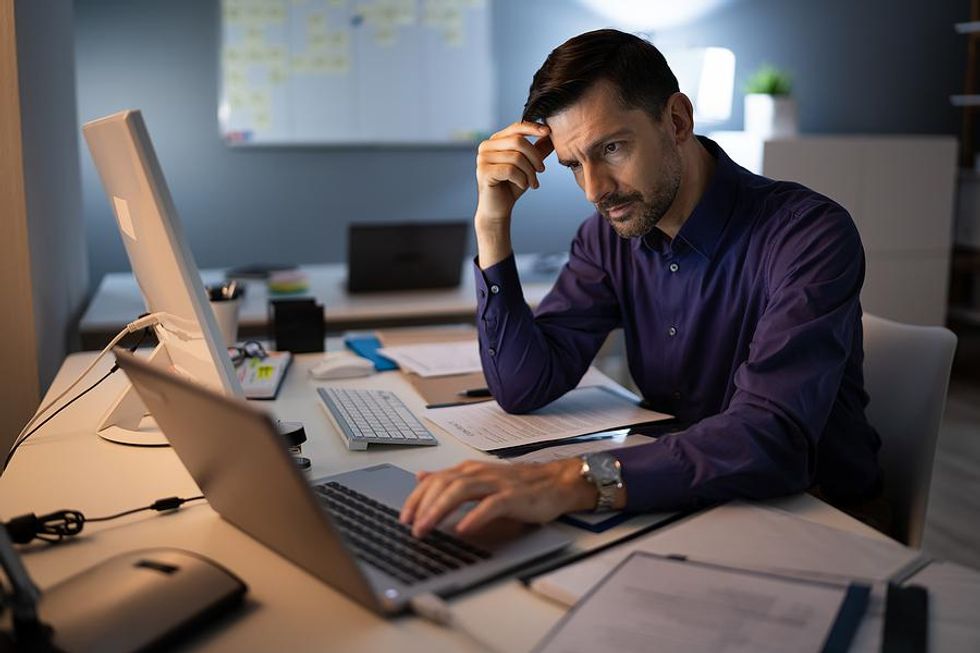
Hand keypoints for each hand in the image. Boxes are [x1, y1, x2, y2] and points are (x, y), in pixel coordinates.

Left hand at [399, 458, 594, 537]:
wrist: (555, 482)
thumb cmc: (519, 485)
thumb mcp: (479, 479)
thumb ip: (451, 479)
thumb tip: (421, 476)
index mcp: (469, 470)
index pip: (435, 480)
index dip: (416, 497)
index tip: (403, 517)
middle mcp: (479, 473)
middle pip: (443, 484)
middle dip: (423, 505)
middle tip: (411, 527)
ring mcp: (496, 483)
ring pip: (461, 491)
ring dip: (439, 510)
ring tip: (427, 527)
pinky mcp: (513, 496)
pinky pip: (490, 505)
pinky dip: (474, 517)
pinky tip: (463, 528)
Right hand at [474, 122, 553, 267]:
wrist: (498, 209)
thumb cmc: (511, 186)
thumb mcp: (528, 165)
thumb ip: (537, 149)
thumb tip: (550, 134)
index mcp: (495, 141)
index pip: (516, 127)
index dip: (533, 128)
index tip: (548, 132)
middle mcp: (486, 146)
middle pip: (518, 141)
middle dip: (535, 157)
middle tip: (542, 170)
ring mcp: (482, 159)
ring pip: (516, 157)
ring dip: (530, 172)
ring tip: (533, 183)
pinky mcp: (484, 172)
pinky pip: (510, 170)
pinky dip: (522, 179)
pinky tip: (523, 185)